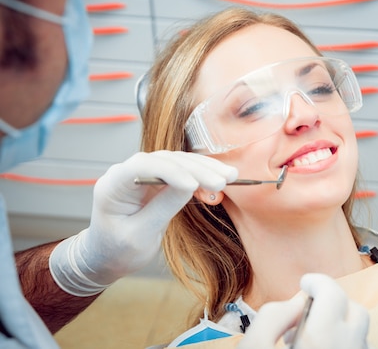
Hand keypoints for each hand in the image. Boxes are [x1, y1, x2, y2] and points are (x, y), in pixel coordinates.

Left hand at [49, 151, 237, 295]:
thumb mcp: (140, 236)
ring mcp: (142, 174)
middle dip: (196, 169)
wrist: (107, 257)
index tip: (193, 185)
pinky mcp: (156, 179)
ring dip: (204, 168)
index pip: (143, 166)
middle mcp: (126, 172)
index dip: (171, 171)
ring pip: (177, 162)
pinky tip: (220, 181)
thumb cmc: (117, 251)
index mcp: (113, 185)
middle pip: (166, 160)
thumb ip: (163, 207)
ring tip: (230, 176)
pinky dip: (201, 175)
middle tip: (222, 181)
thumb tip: (190, 185)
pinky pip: (182, 172)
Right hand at [238, 273, 370, 348]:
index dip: (317, 281)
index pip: (333, 292)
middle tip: (311, 308)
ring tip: (313, 336)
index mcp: (322, 337)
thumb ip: (273, 317)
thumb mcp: (253, 346)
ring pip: (361, 335)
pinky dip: (346, 344)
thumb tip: (295, 300)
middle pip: (356, 311)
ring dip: (342, 326)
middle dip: (335, 303)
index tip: (306, 283)